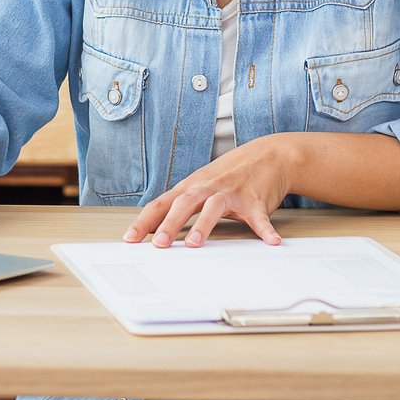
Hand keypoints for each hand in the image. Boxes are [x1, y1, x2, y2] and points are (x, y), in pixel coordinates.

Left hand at [123, 135, 300, 247]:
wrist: (267, 155)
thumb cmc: (228, 175)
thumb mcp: (200, 186)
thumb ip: (180, 205)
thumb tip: (155, 229)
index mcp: (191, 187)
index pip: (161, 204)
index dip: (144, 221)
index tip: (129, 239)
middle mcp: (208, 187)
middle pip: (184, 204)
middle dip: (169, 224)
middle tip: (159, 244)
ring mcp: (232, 192)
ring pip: (214, 207)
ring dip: (203, 225)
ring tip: (194, 243)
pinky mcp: (256, 199)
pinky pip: (259, 216)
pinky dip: (264, 229)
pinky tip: (270, 241)